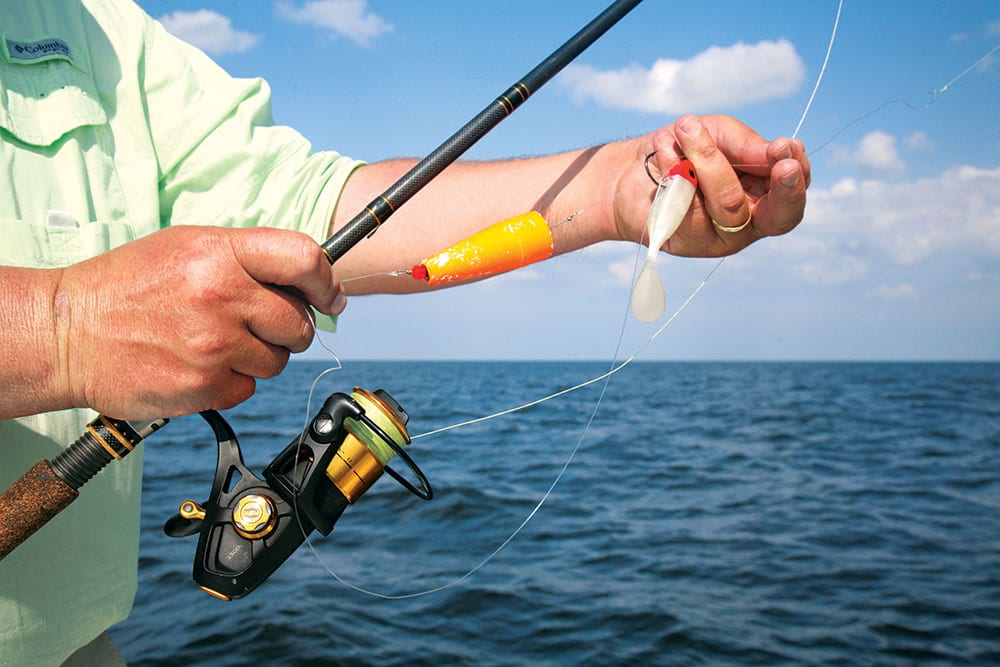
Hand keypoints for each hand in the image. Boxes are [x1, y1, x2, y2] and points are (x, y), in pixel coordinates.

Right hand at [53, 226, 344, 418]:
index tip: (330, 296)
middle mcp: (222, 295)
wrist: (67, 333)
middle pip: (300, 321)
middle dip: (289, 327)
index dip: (327, 281)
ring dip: (259, 356)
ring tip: (215, 342)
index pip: (306, 258)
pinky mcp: (205, 386)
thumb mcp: (186, 247)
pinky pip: (249, 387)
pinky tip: (199, 365)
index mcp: (219, 252)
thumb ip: (248, 258)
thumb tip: (310, 280)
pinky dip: (232, 381)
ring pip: (278, 359)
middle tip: (258, 325)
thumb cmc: (128, 286)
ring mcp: (214, 344)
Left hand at [612, 114, 809, 255]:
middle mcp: (746, 223)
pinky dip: (675, 172)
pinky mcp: (684, 242)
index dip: (796, 179)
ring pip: (729, 205)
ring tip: (686, 127)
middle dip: (779, 186)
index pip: (792, 200)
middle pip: (775, 216)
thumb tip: (779, 153)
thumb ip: (748, 145)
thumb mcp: (721, 134)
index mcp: (763, 198)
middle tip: (777, 153)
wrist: (627, 168)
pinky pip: (690, 210)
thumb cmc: (684, 148)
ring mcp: (716, 238)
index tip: (786, 148)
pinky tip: (664, 149)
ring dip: (708, 159)